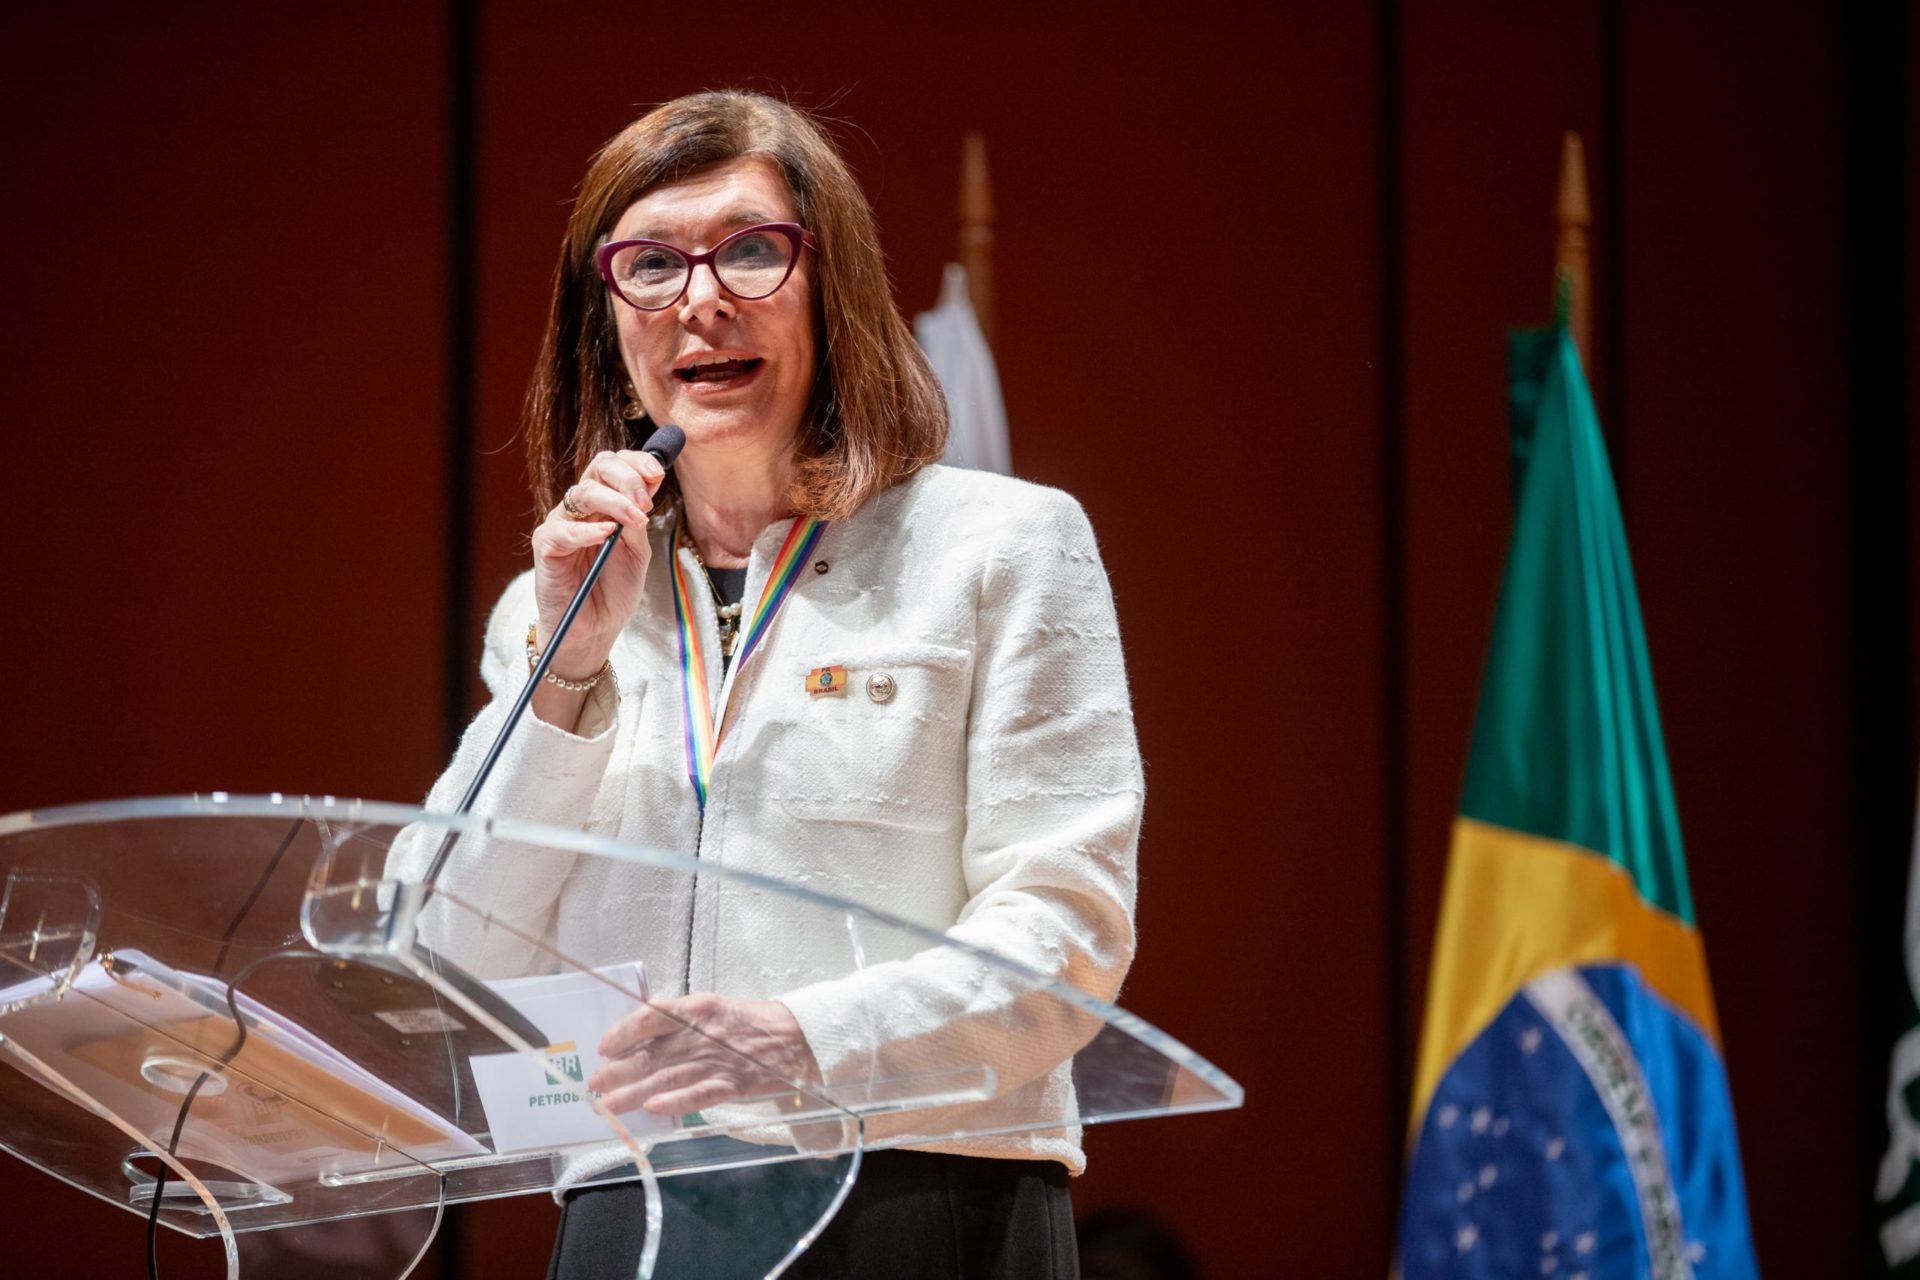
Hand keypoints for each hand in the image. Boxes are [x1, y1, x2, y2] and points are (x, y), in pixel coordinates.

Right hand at [529, 449, 667, 676]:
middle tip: (646, 503)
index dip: (636, 462)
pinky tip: (608, 534)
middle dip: (627, 478)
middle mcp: (581, 508)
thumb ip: (639, 518)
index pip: (614, 465)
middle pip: (598, 468)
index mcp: (604, 504)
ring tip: (636, 520)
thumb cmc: (614, 589)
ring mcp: (561, 524)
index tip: (658, 474)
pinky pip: (563, 529)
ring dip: (615, 502)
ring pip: (583, 493)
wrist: (596, 627)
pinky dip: (588, 530)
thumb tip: (649, 484)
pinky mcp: (545, 545)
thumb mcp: (637, 551)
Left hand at [589, 993, 820, 1116]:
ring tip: (609, 1105)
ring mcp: (719, 1059)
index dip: (625, 1031)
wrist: (800, 1036)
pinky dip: (676, 1101)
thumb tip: (643, 1041)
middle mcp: (705, 1032)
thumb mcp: (715, 1012)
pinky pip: (700, 1094)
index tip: (604, 1046)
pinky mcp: (734, 1083)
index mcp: (700, 1008)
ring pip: (669, 1076)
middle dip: (620, 1070)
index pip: (654, 1015)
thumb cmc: (753, 1023)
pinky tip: (654, 1108)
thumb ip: (683, 1024)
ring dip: (636, 1092)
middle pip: (654, 1052)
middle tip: (594, 1084)